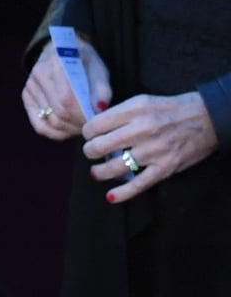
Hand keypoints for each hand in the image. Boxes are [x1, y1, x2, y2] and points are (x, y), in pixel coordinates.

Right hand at [23, 36, 110, 139]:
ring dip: (70, 130)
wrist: (59, 50)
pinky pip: (40, 125)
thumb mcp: (98, 68)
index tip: (97, 121)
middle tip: (93, 127)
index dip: (83, 114)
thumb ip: (101, 88)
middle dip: (79, 124)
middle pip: (59, 112)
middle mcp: (39, 74)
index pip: (67, 98)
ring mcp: (30, 86)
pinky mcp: (26, 97)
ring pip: (51, 121)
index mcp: (57, 62)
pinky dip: (56, 133)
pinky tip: (68, 130)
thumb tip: (99, 109)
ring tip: (82, 126)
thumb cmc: (83, 61)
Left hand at [83, 91, 219, 203]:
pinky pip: (138, 184)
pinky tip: (111, 196)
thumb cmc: (172, 109)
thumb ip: (119, 112)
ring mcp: (154, 150)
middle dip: (90, 152)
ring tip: (97, 171)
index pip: (95, 125)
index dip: (87, 133)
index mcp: (135, 110)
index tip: (90, 135)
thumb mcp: (143, 101)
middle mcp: (142, 130)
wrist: (208, 117)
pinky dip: (122, 193)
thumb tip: (94, 125)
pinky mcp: (165, 167)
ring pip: (114, 167)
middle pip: (99, 147)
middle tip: (92, 152)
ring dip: (100, 172)